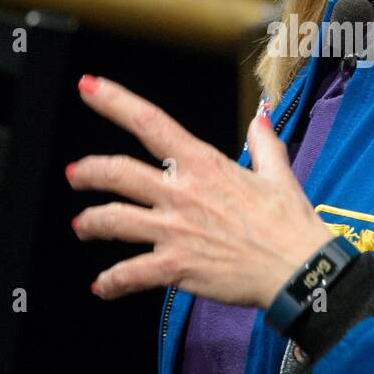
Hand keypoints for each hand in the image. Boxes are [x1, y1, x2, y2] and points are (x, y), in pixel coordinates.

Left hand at [68, 75, 333, 308]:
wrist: (298, 268)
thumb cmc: (290, 223)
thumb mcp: (278, 173)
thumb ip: (264, 143)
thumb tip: (260, 119)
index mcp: (204, 164)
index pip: (150, 122)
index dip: (114, 102)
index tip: (89, 88)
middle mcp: (182, 192)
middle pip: (117, 172)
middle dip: (88, 172)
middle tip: (76, 175)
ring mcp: (175, 230)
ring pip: (113, 219)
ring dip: (90, 222)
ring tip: (82, 225)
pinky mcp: (176, 267)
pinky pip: (130, 273)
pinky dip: (111, 281)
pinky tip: (103, 286)